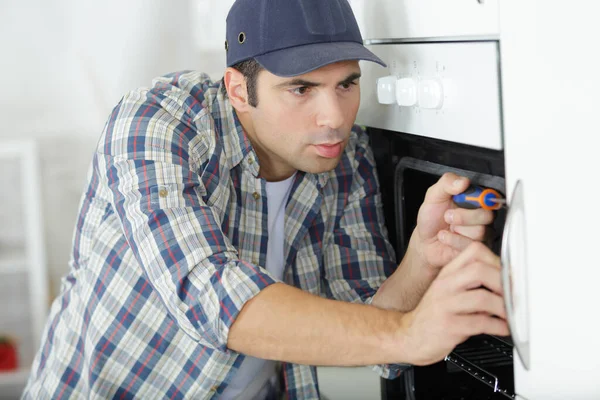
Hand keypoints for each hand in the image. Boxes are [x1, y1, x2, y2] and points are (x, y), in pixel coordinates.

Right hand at [399, 242, 508, 365]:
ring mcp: (445, 305)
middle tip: (513, 293)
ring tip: (511, 313)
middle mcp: (445, 286)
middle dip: (503, 282)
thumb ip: (471, 284)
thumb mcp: (448, 291)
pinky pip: (480, 323)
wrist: (409, 336)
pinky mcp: (448, 326)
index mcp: (447, 274)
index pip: (473, 251)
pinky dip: (498, 326)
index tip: (508, 273)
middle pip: (479, 270)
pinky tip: (504, 328)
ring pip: (482, 297)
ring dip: (503, 307)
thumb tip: (505, 282)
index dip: (496, 259)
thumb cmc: (434, 315)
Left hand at [414, 173, 493, 269]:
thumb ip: (446, 183)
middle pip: (487, 215)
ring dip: (456, 230)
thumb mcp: (433, 196)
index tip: (462, 200)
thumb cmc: (431, 218)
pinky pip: (472, 245)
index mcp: (474, 200)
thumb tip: (463, 181)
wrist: (424, 241)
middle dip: (463, 217)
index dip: (477, 200)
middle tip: (447, 216)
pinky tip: (447, 238)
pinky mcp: (476, 248)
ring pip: (480, 231)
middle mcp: (481, 216)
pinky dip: (453, 241)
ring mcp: (481, 233)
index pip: (489, 196)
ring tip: (447, 228)